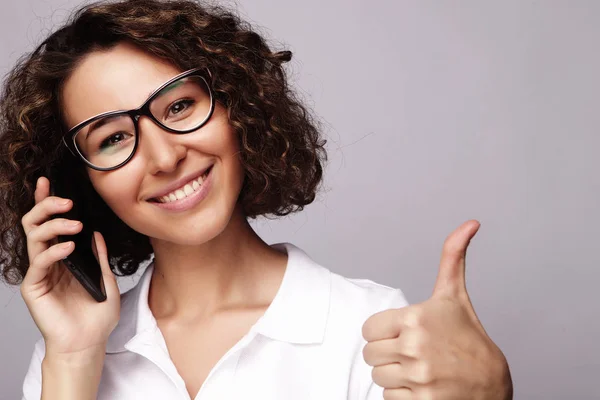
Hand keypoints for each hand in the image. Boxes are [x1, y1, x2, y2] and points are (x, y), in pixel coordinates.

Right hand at [20, 176, 120, 356]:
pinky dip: (53, 251)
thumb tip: (96, 233)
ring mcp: (39, 273)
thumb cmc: (96, 315)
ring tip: (74, 224)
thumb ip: (99, 257)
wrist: (89, 343)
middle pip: (36, 224)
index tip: (47, 182)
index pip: (50, 224)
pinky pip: (39, 262)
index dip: (46, 202)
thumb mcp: (105, 279)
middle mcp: (48, 261)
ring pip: (34, 238)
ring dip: (53, 225)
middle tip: (66, 202)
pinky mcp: (34, 287)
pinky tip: (69, 248)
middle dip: (47, 207)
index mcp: (63, 257)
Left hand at [362, 220, 512, 398]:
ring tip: (419, 369)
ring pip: (378, 377)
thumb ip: (452, 257)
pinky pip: (389, 399)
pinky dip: (402, 396)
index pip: (368, 330)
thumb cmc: (469, 338)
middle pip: (370, 355)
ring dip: (394, 375)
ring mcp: (418, 377)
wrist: (492, 383)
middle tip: (413, 353)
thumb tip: (470, 223)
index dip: (383, 332)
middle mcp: (414, 347)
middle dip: (387, 354)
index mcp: (415, 318)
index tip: (402, 333)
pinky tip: (423, 386)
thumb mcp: (455, 296)